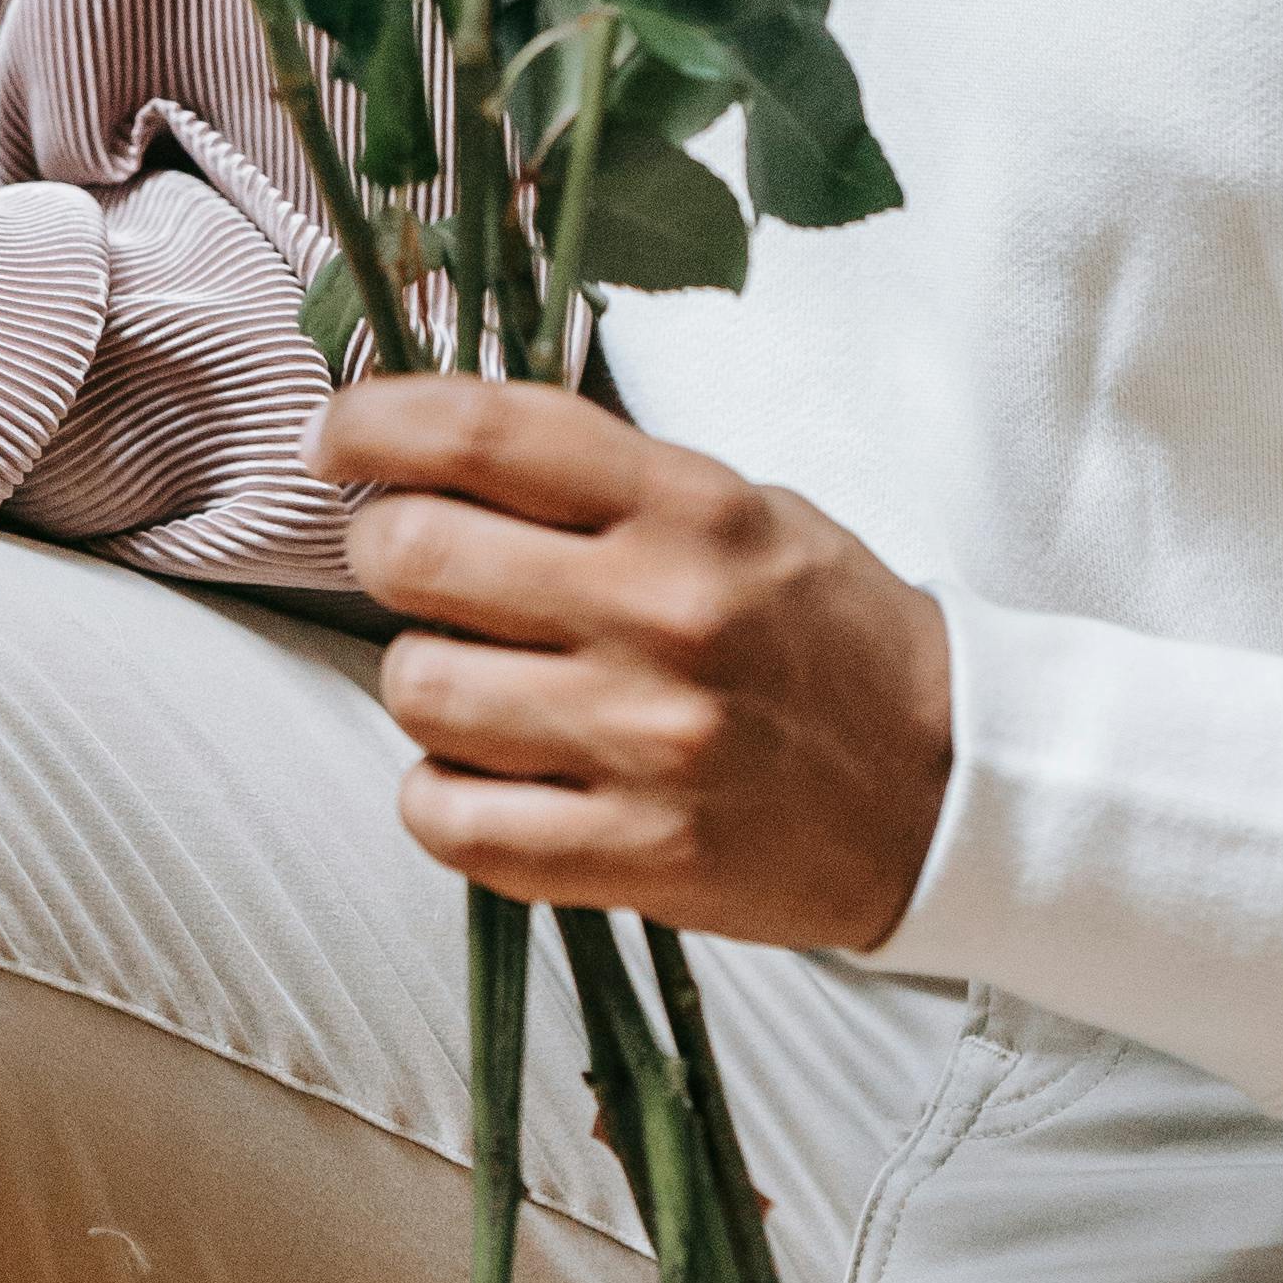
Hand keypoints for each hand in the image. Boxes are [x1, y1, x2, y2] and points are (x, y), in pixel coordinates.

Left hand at [320, 376, 952, 950]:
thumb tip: (430, 445)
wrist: (949, 786)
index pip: (485, 433)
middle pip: (417, 555)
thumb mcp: (737, 508)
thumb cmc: (823, 630)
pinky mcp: (637, 859)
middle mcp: (661, 615)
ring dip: (424, 682)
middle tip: (416, 564)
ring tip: (482, 683)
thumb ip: (597, 478)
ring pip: (417, 690)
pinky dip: (443, 798)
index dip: (375, 423)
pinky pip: (451, 822)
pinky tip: (489, 777)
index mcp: (688, 507)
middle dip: (386, 550)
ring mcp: (645, 744)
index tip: (334, 436)